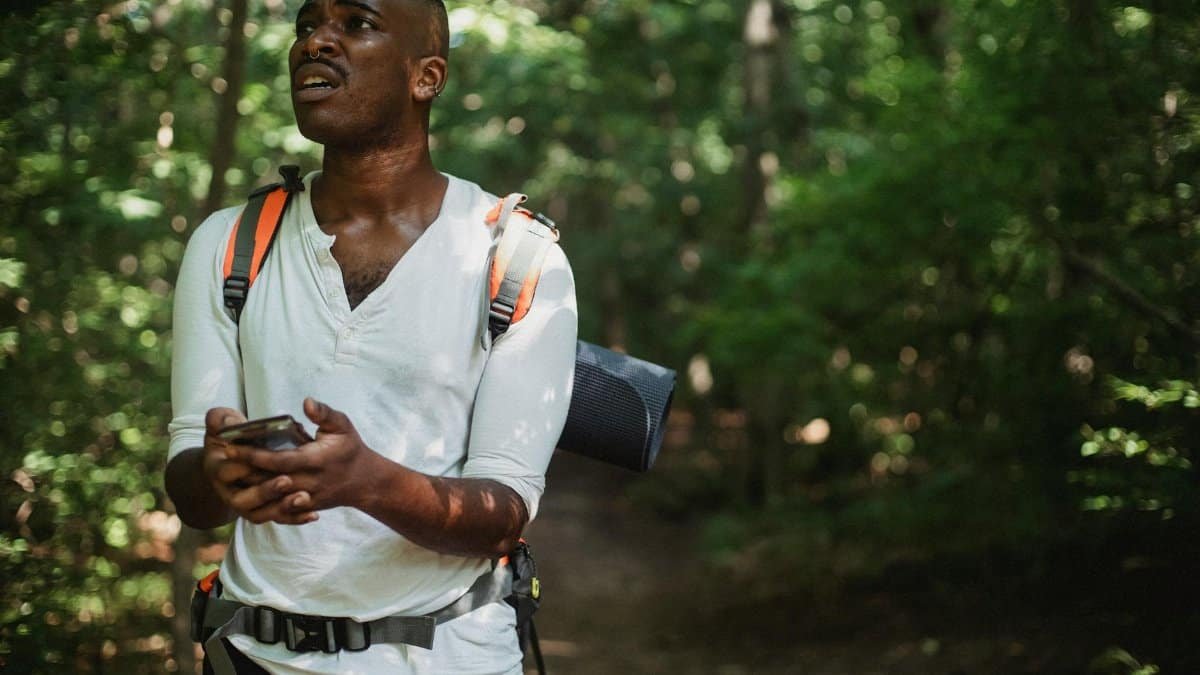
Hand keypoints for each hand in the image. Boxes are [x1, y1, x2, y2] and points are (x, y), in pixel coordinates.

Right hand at [202, 407, 317, 524]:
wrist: (229, 462)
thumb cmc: (229, 439)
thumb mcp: (220, 425)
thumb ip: (221, 419)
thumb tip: (231, 420)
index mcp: (219, 469)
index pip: (228, 471)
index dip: (244, 467)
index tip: (262, 459)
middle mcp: (230, 491)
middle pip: (246, 498)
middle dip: (266, 490)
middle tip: (287, 480)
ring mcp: (247, 505)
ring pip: (262, 513)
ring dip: (282, 507)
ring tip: (303, 498)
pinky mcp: (263, 511)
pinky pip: (278, 519)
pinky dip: (294, 518)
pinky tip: (313, 514)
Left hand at [240, 398, 381, 515]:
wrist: (365, 482)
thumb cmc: (350, 449)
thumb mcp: (343, 426)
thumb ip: (324, 413)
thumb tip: (306, 402)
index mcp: (315, 461)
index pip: (277, 460)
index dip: (253, 454)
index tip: (230, 446)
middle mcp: (308, 482)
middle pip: (268, 480)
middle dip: (242, 470)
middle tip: (219, 458)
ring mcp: (305, 498)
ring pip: (270, 497)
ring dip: (247, 487)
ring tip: (226, 474)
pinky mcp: (303, 508)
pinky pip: (277, 508)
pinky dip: (259, 501)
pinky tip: (243, 492)